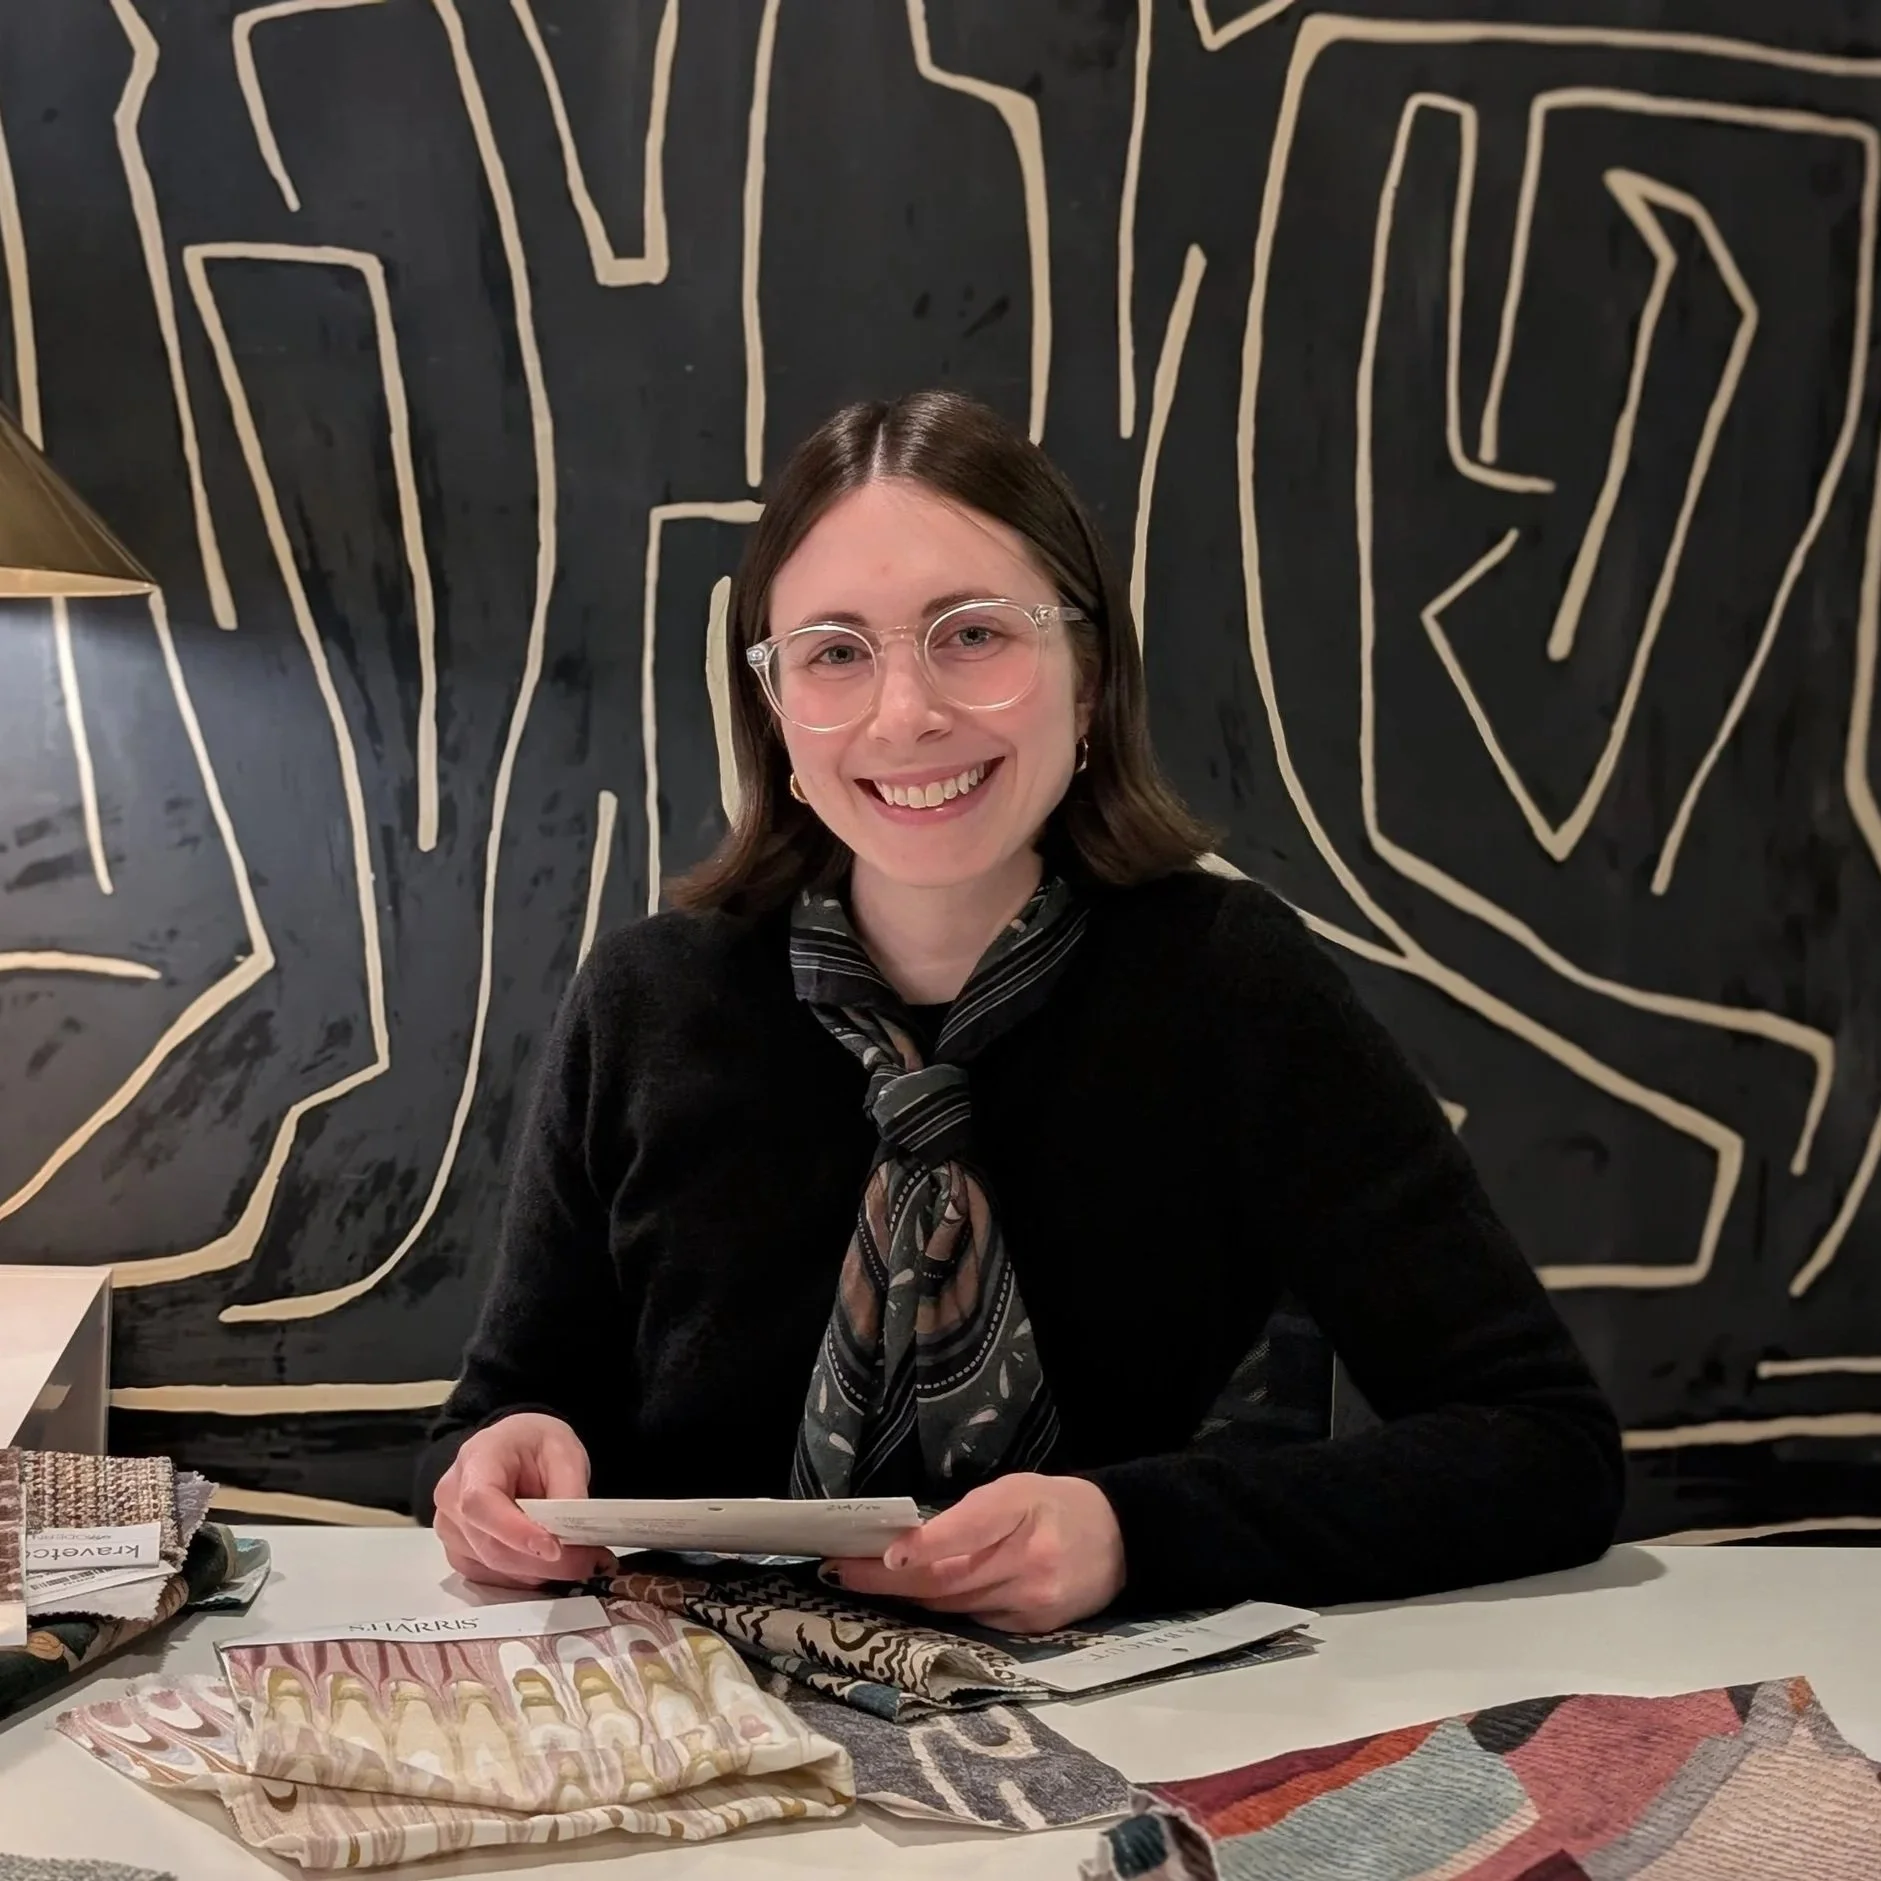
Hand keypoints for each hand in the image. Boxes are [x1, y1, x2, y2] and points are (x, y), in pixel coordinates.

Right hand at [430, 1412, 617, 1587]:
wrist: (515, 1448)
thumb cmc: (537, 1445)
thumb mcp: (565, 1453)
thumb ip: (569, 1493)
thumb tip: (574, 1539)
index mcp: (477, 1458)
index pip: (481, 1501)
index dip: (515, 1531)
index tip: (554, 1549)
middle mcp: (451, 1495)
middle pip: (490, 1544)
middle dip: (542, 1562)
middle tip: (591, 1563)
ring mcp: (448, 1527)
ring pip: (492, 1566)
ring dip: (538, 1572)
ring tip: (579, 1561)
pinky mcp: (458, 1552)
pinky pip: (489, 1577)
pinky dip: (524, 1577)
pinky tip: (549, 1564)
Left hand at [825, 1473, 1126, 1632]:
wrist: (1120, 1538)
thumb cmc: (1054, 1505)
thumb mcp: (1015, 1489)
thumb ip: (968, 1515)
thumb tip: (907, 1542)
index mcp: (1022, 1508)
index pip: (969, 1529)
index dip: (927, 1544)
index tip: (887, 1552)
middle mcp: (1029, 1559)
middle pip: (948, 1577)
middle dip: (889, 1578)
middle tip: (841, 1572)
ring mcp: (1033, 1600)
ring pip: (955, 1605)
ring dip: (907, 1598)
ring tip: (861, 1585)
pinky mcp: (1035, 1628)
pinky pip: (976, 1621)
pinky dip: (943, 1611)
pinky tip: (913, 1602)